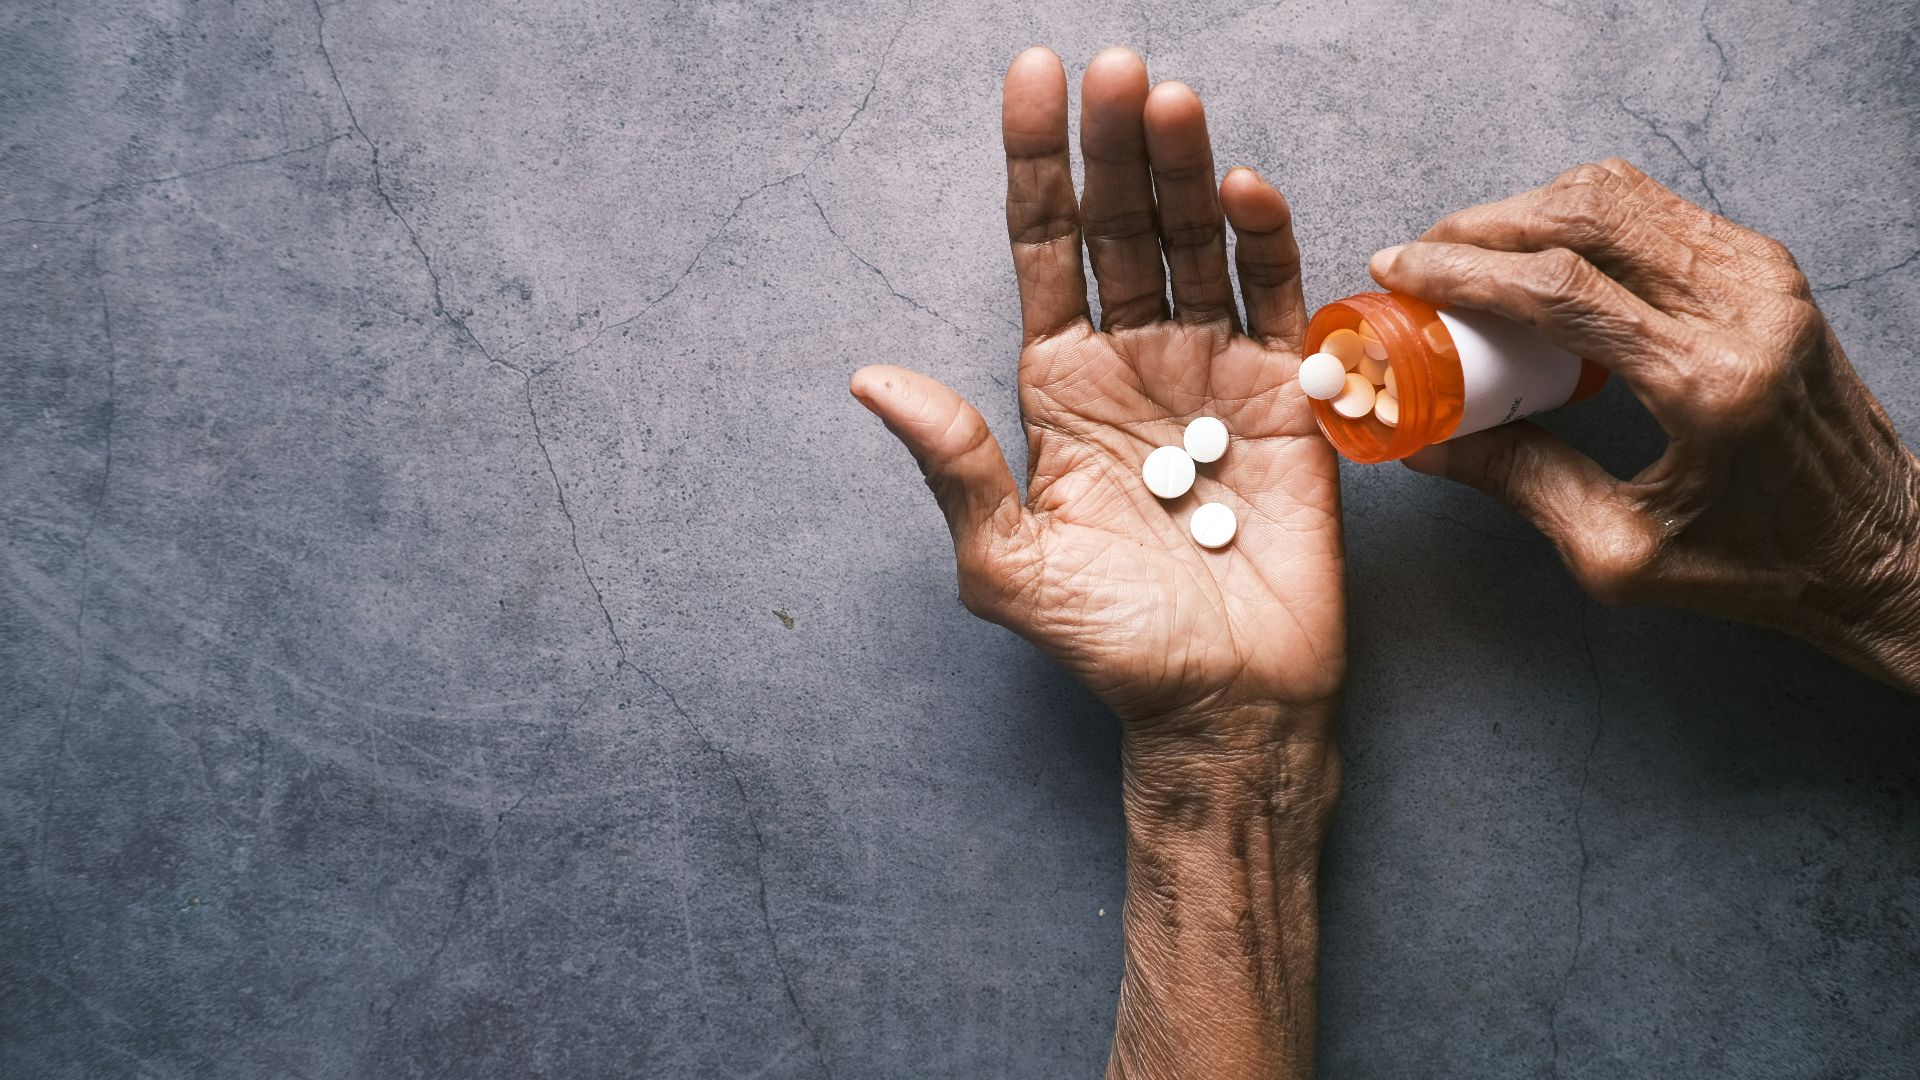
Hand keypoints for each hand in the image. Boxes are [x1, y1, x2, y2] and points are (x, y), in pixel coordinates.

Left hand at [851, 48, 1343, 742]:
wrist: (1224, 700)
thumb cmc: (1110, 641)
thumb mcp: (1007, 563)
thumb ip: (954, 465)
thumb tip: (871, 377)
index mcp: (1057, 385)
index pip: (1044, 249)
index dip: (1037, 165)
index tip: (1032, 78)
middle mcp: (1132, 360)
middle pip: (1120, 228)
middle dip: (1114, 147)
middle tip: (1116, 67)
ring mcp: (1213, 369)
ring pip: (1195, 244)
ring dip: (1185, 170)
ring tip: (1170, 101)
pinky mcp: (1288, 394)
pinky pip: (1276, 298)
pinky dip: (1266, 241)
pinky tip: (1244, 189)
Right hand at [1372, 159, 1919, 690]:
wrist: (1877, 547)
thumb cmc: (1759, 562)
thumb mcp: (1620, 552)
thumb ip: (1521, 482)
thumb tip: (1427, 443)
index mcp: (1706, 383)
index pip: (1562, 289)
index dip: (1464, 268)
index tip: (1399, 267)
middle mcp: (1744, 310)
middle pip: (1587, 214)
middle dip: (1485, 224)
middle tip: (1422, 254)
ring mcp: (1764, 277)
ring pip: (1621, 195)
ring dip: (1531, 209)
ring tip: (1472, 251)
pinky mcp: (1768, 270)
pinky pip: (1656, 211)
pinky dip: (1582, 218)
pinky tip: (1541, 257)